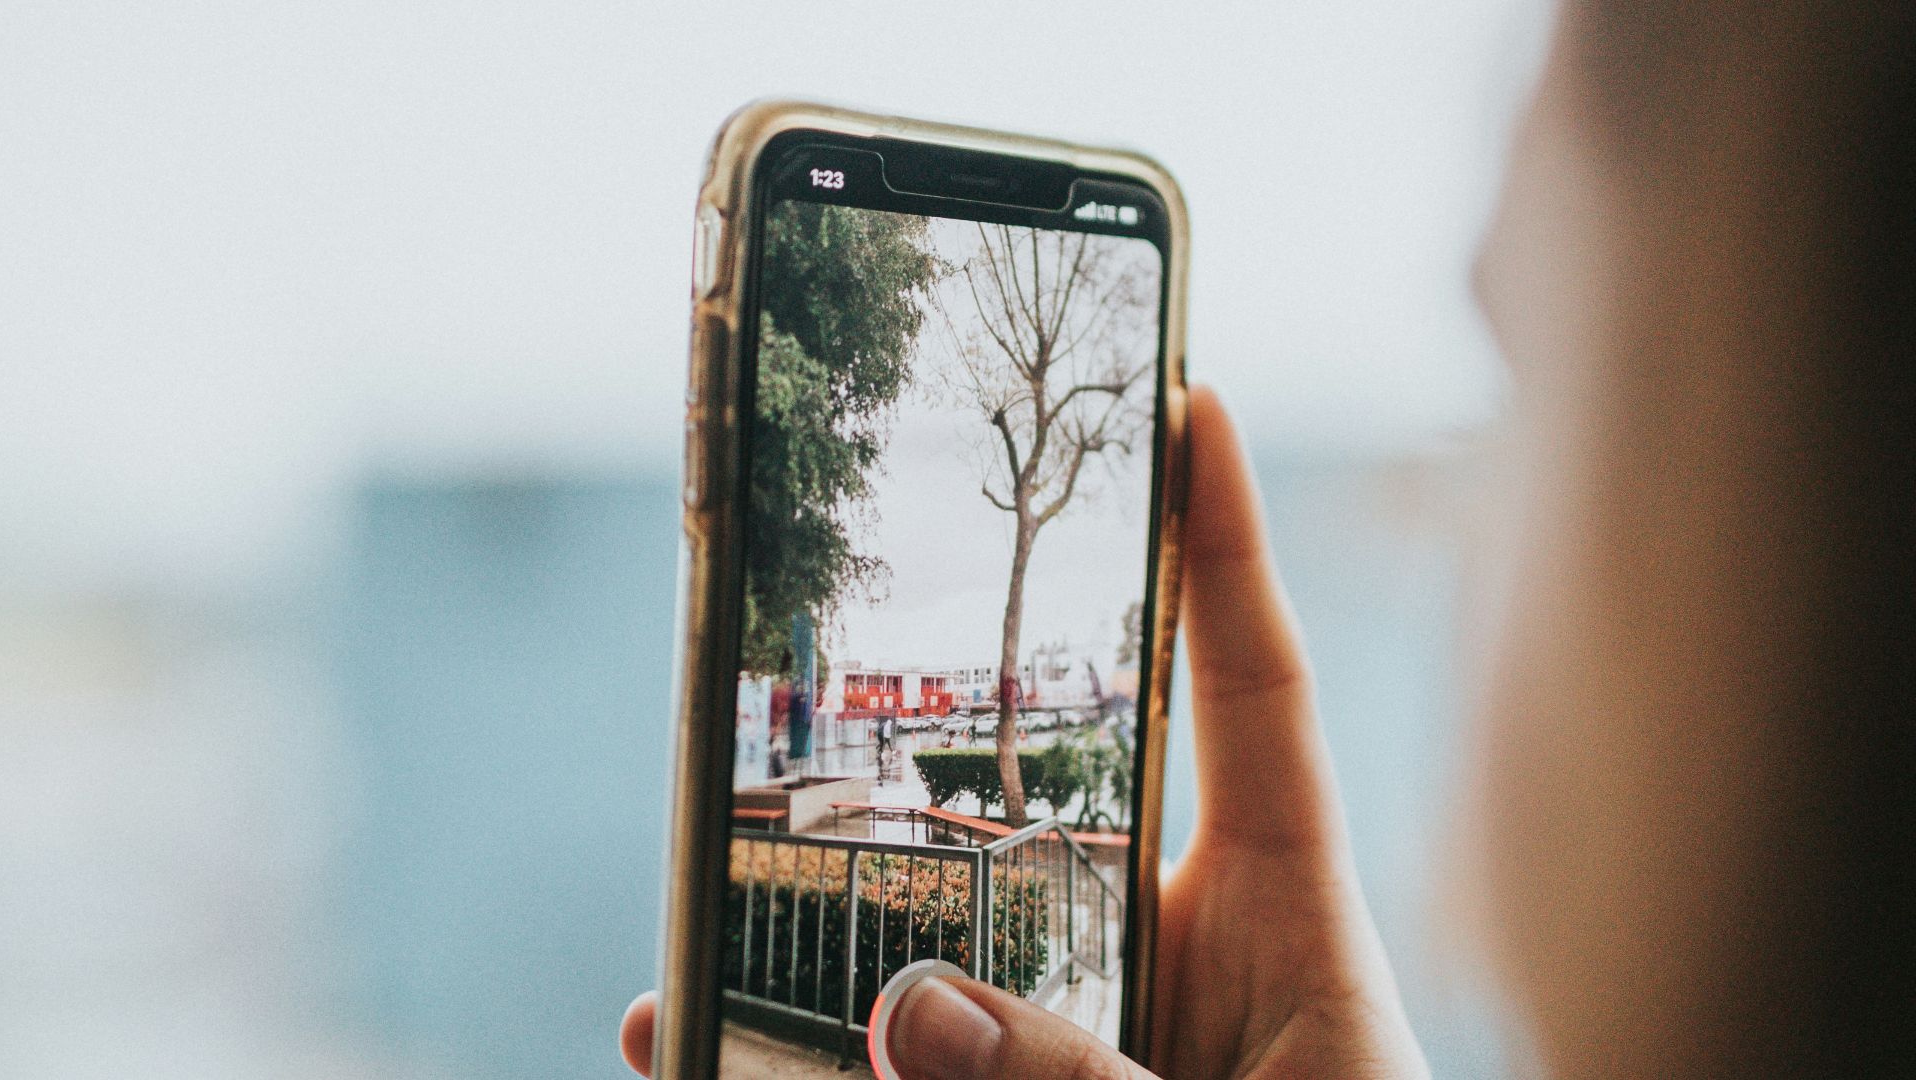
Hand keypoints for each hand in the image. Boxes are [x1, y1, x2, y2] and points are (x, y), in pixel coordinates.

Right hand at [620, 386, 1427, 1078]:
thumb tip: (916, 1006)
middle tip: (851, 602)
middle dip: (944, 709)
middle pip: (1041, 791)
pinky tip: (677, 1026)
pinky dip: (775, 1050)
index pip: (1253, 691)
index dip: (1226, 542)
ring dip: (815, 896)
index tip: (1195, 399)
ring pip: (927, 931)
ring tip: (701, 847)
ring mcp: (1067, 1029)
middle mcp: (1166, 950)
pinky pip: (865, 1060)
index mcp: (1285, 918)